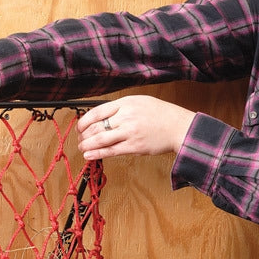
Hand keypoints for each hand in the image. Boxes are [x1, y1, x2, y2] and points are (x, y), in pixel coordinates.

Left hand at [77, 95, 195, 159]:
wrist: (179, 126)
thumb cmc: (159, 115)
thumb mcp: (139, 102)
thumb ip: (119, 109)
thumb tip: (99, 119)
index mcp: (126, 103)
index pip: (97, 112)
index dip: (83, 122)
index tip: (79, 128)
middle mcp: (126, 116)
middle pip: (96, 127)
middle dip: (83, 135)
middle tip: (80, 140)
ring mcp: (130, 132)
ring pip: (100, 140)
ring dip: (87, 145)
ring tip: (82, 148)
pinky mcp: (134, 146)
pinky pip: (111, 151)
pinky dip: (97, 154)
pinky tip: (89, 156)